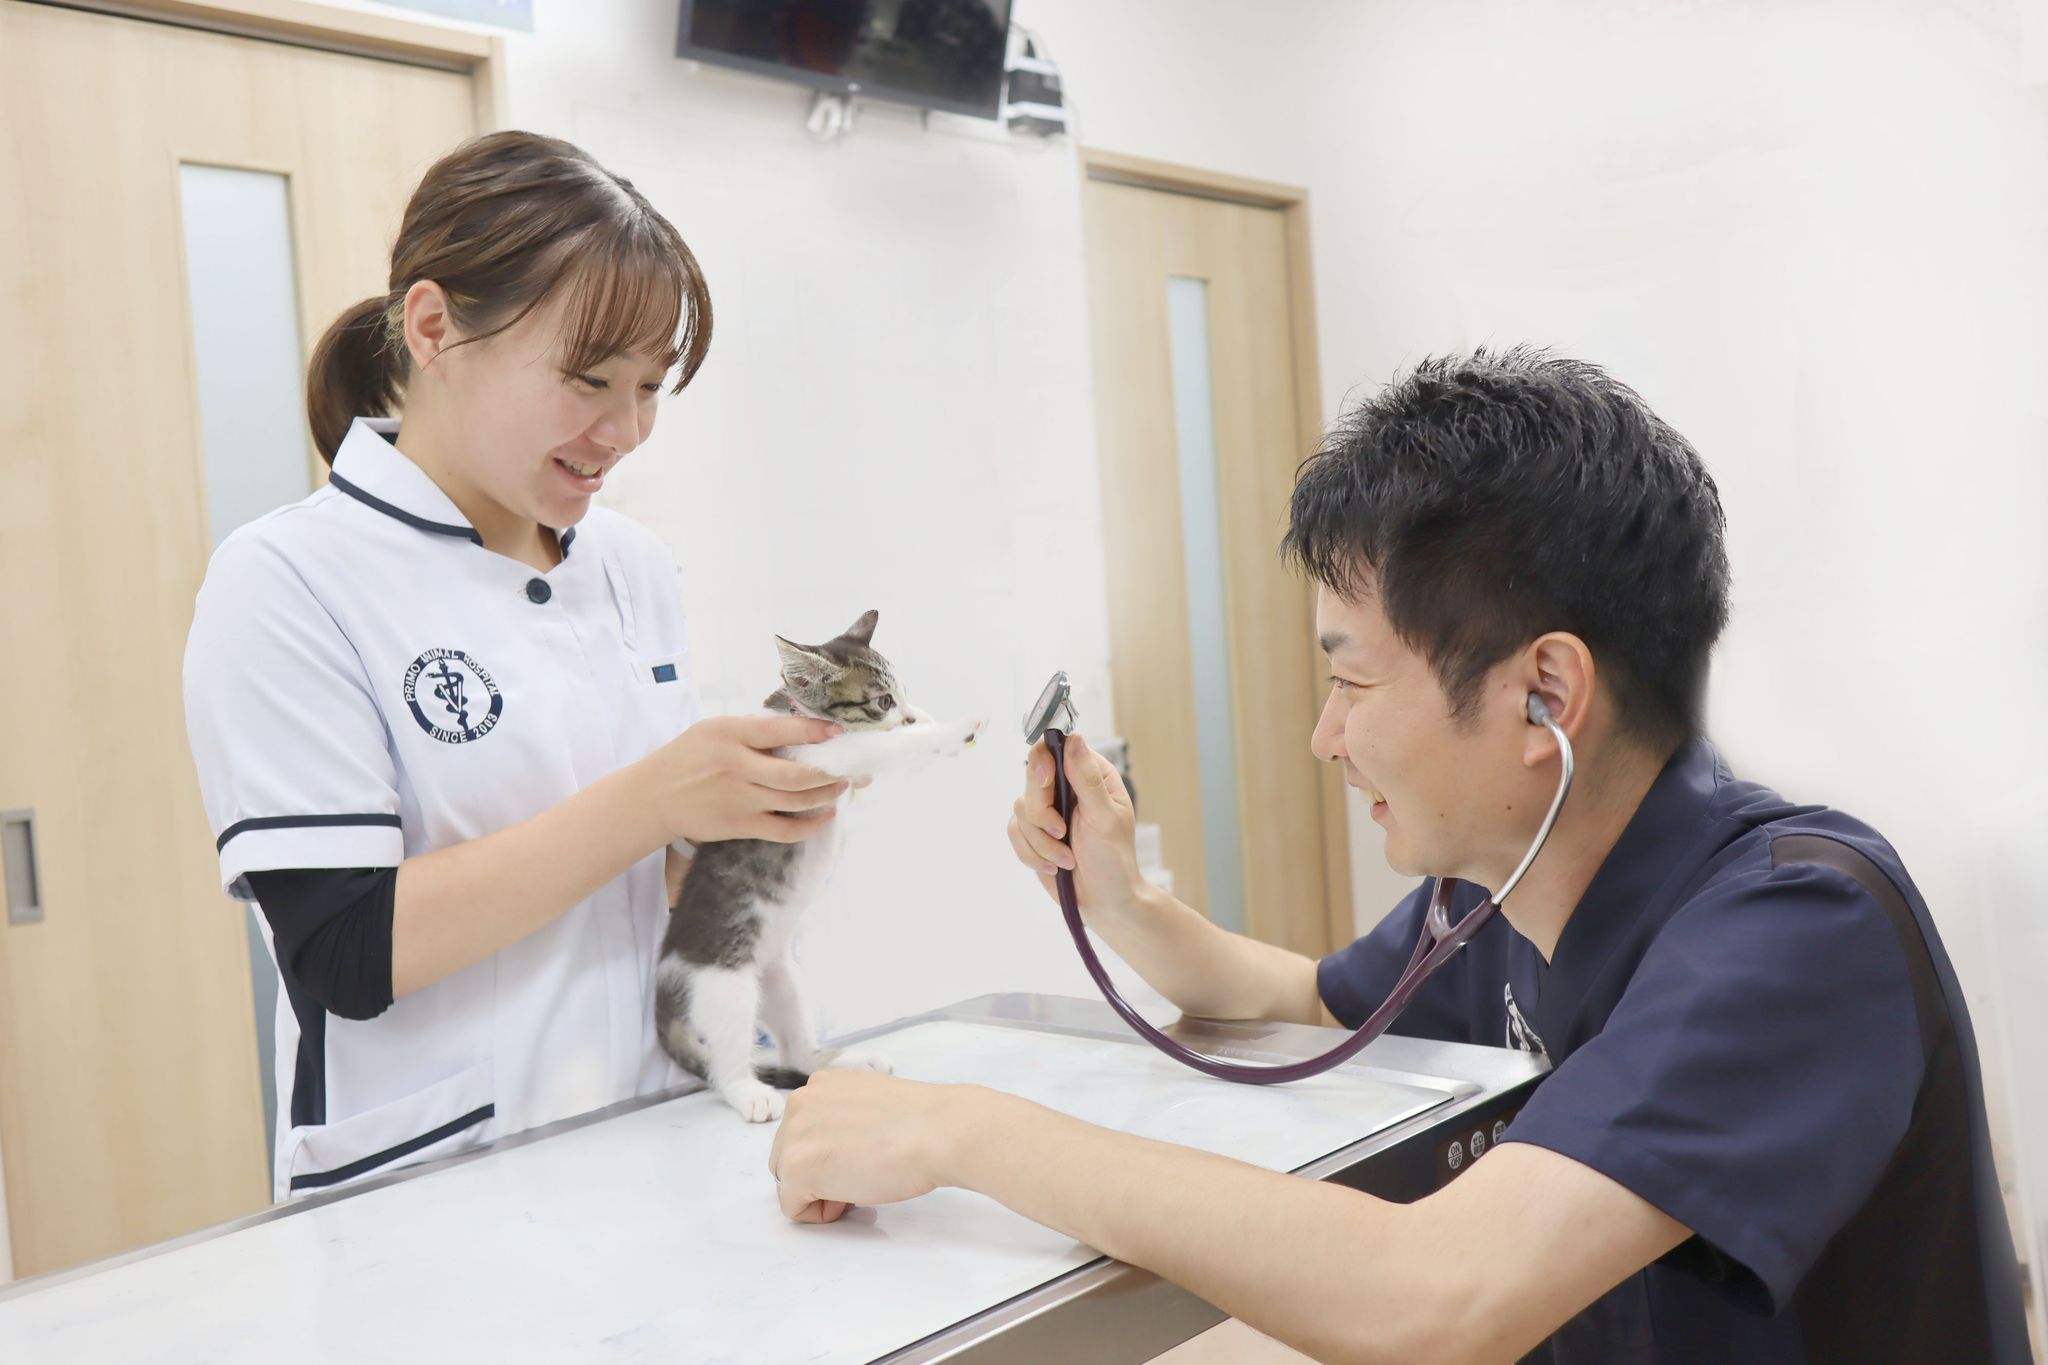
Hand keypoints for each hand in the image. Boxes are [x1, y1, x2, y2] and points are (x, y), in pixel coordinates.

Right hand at [639, 714, 848, 843]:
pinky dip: (810, 825)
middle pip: (797, 773)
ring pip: (797, 801)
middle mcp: (738, 766)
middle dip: (830, 771)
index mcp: (731, 734)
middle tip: (847, 767)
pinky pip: (785, 830)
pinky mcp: (741, 826)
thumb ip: (752, 730)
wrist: (654, 797)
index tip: (837, 732)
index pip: (782, 730)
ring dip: (826, 795)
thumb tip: (797, 728)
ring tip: (840, 787)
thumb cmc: (686, 757)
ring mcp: (741, 799)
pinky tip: (825, 815)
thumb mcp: (713, 729)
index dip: (815, 731)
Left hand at [767, 1070, 978, 1222]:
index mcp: (820, 1084)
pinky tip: (852, 1197)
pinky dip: (819, 1213)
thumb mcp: (870, 1104)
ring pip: (788, 1181)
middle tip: (862, 1172)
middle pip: (789, 1156)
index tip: (863, 1154)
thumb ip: (843, 1117)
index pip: (805, 1132)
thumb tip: (839, 1149)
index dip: (832, 1154)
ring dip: (819, 1191)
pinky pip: (793, 1207)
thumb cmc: (920, 1122)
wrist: (938, 1132)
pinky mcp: (797, 1167)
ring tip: (859, 1182)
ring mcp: (794, 1134)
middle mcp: (800, 1102)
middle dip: (820, 1173)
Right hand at [1008, 732, 1146, 923]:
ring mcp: (1048, 809)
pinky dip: (1032, 853)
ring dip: (1042, 841)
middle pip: (1032, 778)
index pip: (1056, 747)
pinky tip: (1054, 866)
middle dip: (1043, 813)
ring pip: (1021, 808)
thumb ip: (1087, 780)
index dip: (1044, 760)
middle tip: (1061, 832)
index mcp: (1090, 774)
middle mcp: (1066, 787)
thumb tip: (1074, 739)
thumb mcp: (1105, 818)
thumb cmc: (1114, 859)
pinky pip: (1015, 831)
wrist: (1104, 901)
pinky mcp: (1033, 833)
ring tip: (1067, 859)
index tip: (1047, 783)